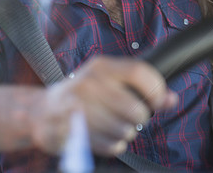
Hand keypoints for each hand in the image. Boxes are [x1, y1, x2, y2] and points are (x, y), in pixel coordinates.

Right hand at [27, 56, 176, 155]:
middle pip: (134, 107)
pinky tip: (107, 137)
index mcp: (102, 66)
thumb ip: (143, 87)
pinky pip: (110, 145)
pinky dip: (115, 145)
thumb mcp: (111, 81)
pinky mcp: (69, 131)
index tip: (158, 102)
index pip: (139, 72)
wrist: (41, 110)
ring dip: (127, 133)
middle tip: (135, 119)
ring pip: (124, 130)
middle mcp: (89, 83)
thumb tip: (171, 99)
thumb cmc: (84, 94)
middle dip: (141, 118)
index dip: (156, 89)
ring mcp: (77, 107)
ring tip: (118, 127)